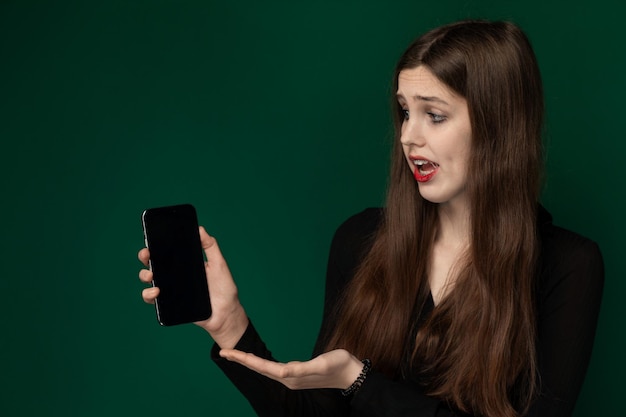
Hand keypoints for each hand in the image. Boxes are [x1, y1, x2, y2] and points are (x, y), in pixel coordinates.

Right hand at [138, 226, 248, 347]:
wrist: (225, 313)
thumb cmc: (224, 288)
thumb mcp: (219, 264)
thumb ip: (210, 247)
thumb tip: (200, 229)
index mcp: (185, 263)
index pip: (167, 251)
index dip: (157, 244)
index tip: (152, 237)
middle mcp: (175, 274)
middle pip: (154, 263)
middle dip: (145, 256)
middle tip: (147, 254)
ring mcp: (171, 289)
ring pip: (149, 280)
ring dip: (144, 275)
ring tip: (151, 276)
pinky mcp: (169, 303)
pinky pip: (152, 299)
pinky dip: (148, 295)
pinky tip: (156, 291)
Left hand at [218, 348, 363, 389]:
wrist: (351, 374)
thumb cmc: (338, 366)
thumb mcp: (321, 364)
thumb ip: (301, 369)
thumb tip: (283, 370)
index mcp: (290, 376)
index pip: (261, 366)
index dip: (244, 359)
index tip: (228, 353)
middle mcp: (288, 378)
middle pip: (259, 368)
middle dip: (241, 360)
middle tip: (223, 352)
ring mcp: (292, 377)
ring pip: (264, 368)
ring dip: (249, 362)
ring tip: (235, 354)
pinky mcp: (297, 373)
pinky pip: (272, 368)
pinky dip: (260, 363)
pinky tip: (257, 361)